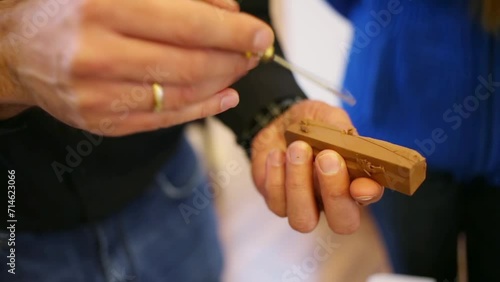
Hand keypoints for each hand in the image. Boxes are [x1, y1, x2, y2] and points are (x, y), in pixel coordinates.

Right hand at [1, 0, 272, 134]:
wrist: (21, 48)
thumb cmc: (74, 9)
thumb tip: (229, 13)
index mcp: (102, 5)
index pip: (189, 24)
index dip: (234, 32)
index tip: (260, 34)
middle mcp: (96, 52)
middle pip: (191, 64)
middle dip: (234, 60)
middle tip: (253, 52)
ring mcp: (96, 94)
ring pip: (182, 95)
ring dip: (223, 83)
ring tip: (239, 69)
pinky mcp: (100, 122)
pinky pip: (165, 120)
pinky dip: (202, 108)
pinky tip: (223, 96)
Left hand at [251, 100, 383, 233]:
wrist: (279, 121)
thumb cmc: (312, 123)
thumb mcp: (329, 118)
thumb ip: (342, 132)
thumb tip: (354, 147)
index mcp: (355, 181)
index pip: (368, 197)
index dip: (367, 194)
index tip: (360, 184)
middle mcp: (332, 202)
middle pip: (342, 223)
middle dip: (335, 193)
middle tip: (327, 158)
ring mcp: (304, 207)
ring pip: (304, 220)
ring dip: (300, 184)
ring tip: (297, 148)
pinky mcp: (277, 203)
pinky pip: (277, 202)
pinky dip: (276, 176)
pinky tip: (277, 153)